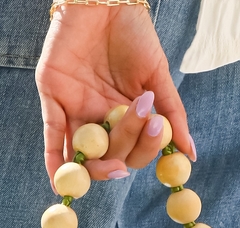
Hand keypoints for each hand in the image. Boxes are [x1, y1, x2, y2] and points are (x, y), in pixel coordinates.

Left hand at [35, 4, 194, 184]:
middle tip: (133, 149)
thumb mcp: (157, 76)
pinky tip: (58, 181)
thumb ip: (173, 114)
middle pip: (108, 154)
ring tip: (111, 168)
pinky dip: (53, 161)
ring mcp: (75, 109)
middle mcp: (99, 118)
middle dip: (123, 154)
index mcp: (124, 115)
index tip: (157, 134)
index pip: (132, 149)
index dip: (143, 150)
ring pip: (82, 151)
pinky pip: (51, 134)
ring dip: (92, 168)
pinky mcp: (53, 96)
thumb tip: (189, 154)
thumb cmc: (134, 33)